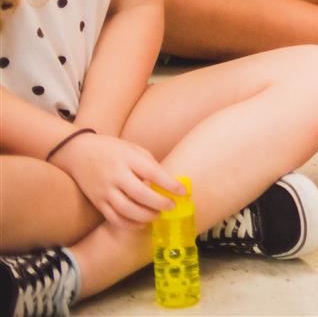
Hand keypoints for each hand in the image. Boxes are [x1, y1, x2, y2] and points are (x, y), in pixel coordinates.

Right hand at [50, 132, 175, 227]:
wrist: (78, 153)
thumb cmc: (112, 150)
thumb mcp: (134, 149)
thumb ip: (149, 164)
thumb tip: (168, 182)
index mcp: (128, 159)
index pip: (153, 173)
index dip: (170, 184)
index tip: (183, 191)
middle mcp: (115, 176)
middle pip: (140, 194)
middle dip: (159, 203)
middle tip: (172, 206)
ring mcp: (104, 191)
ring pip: (126, 210)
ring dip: (145, 216)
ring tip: (158, 215)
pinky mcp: (97, 202)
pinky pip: (113, 218)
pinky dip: (129, 224)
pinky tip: (142, 224)